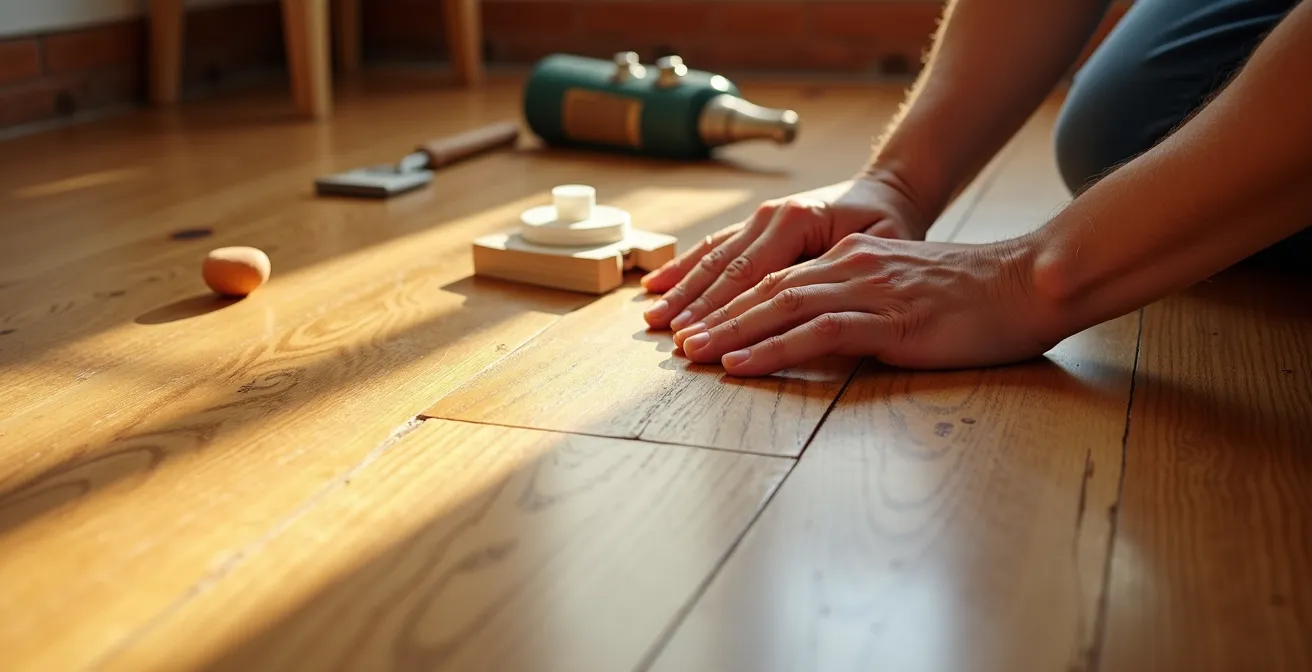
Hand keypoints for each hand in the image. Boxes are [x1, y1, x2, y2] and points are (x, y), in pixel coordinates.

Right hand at [641, 171, 932, 331]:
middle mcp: (772, 214)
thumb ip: (841, 275)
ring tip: (652, 320)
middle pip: (725, 270)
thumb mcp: (882, 249)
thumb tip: (806, 310)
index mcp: (799, 220)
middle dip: (694, 309)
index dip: (723, 312)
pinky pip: (714, 246)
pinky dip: (684, 267)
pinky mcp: (755, 223)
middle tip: (672, 344)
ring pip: (713, 258)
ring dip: (681, 291)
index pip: (751, 275)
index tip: (701, 342)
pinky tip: (657, 286)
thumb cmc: (891, 225)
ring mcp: (760, 216)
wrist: (889, 189)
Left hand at [671, 233, 1063, 375]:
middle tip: (673, 338)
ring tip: (691, 352)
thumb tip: (825, 330)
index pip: (776, 276)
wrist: (1028, 284)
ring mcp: (868, 289)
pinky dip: (772, 348)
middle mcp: (851, 266)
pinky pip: (817, 332)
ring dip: (729, 332)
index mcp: (853, 259)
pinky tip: (742, 363)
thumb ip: (863, 303)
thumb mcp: (905, 293)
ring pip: (780, 306)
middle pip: (765, 287)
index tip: (693, 319)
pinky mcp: (889, 319)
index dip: (729, 298)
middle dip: (714, 314)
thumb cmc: (974, 298)